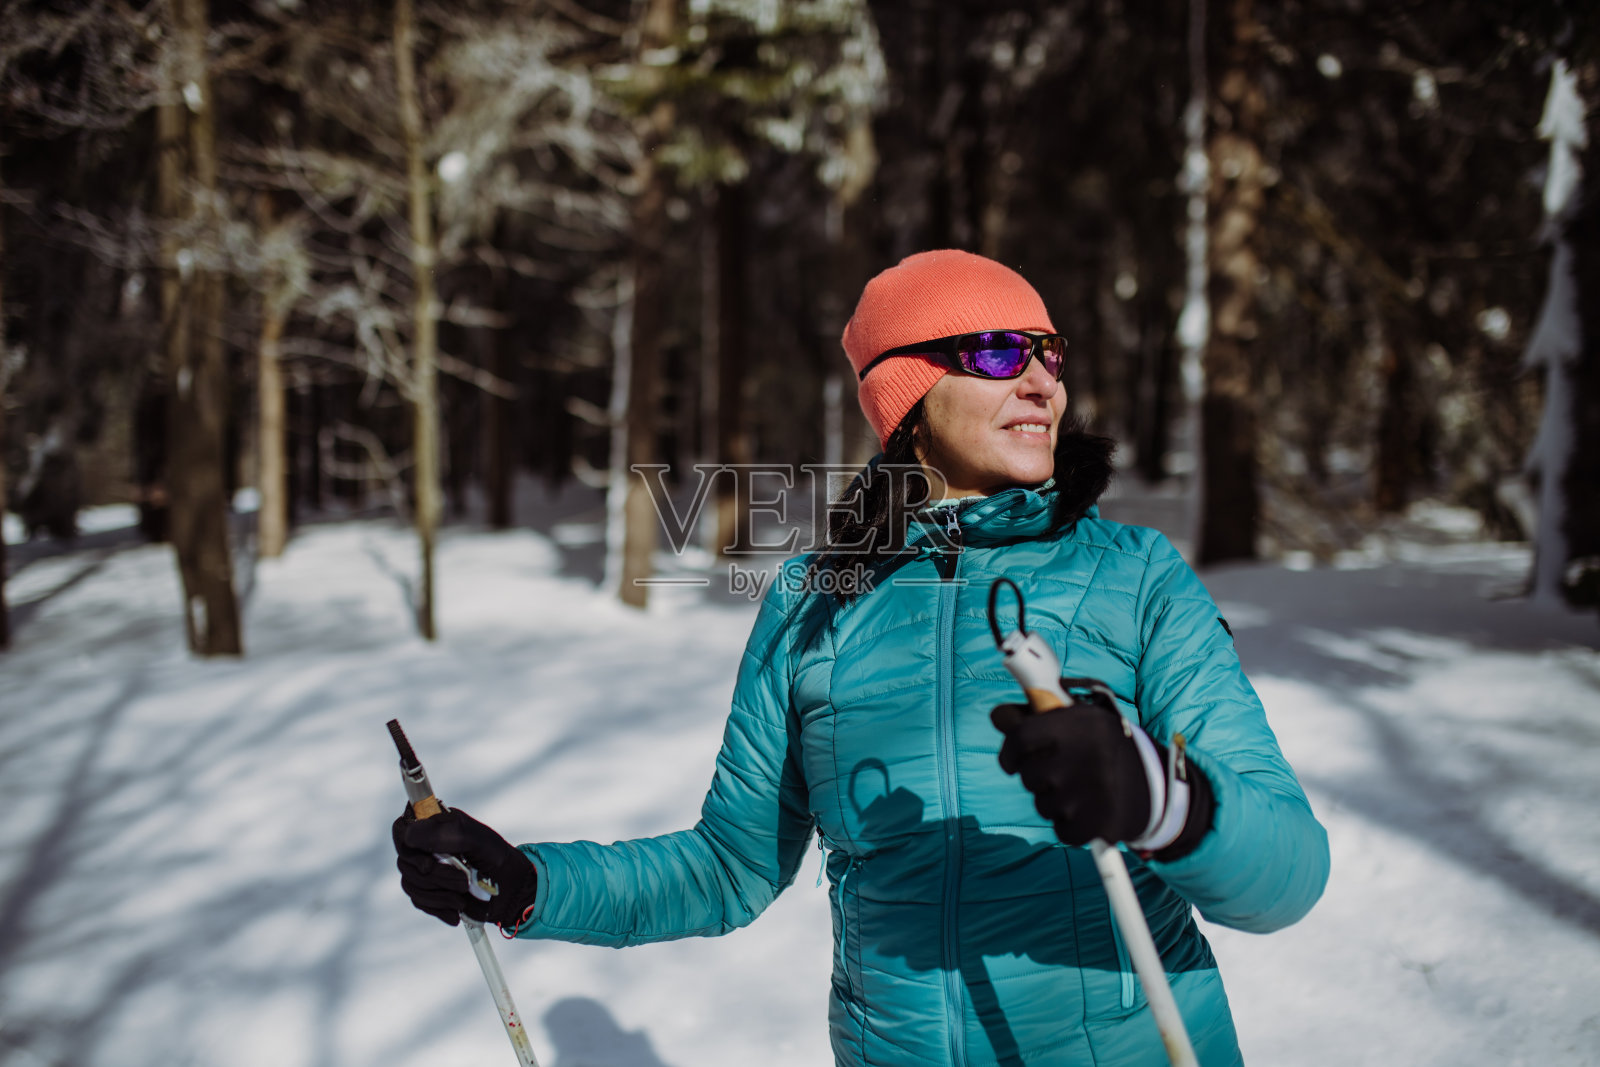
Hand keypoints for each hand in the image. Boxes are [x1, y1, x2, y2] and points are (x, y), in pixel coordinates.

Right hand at [393, 806, 538, 927]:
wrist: (510, 889)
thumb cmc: (495, 857)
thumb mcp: (475, 839)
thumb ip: (444, 833)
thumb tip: (408, 834)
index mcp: (435, 826)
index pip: (402, 829)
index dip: (406, 844)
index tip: (427, 861)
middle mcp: (426, 847)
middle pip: (406, 861)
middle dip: (435, 876)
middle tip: (463, 881)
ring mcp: (425, 870)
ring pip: (411, 884)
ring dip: (439, 894)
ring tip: (465, 895)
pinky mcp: (429, 893)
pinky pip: (419, 902)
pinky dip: (439, 907)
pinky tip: (457, 910)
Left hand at [990, 680, 1212, 857]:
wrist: (1160, 786)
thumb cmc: (1108, 747)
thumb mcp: (1082, 717)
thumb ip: (1040, 713)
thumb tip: (999, 717)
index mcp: (1079, 722)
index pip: (1019, 737)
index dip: (1009, 752)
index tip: (1012, 761)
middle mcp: (1084, 755)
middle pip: (1028, 775)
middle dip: (1038, 776)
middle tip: (1063, 771)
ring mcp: (1091, 792)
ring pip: (1042, 804)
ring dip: (1055, 800)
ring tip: (1084, 788)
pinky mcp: (1099, 825)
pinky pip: (1060, 830)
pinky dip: (1070, 825)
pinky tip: (1089, 810)